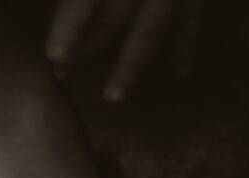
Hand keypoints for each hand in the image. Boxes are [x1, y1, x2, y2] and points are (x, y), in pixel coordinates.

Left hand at [45, 0, 206, 101]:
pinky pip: (194, 15)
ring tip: (113, 96)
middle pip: (115, 18)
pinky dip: (186, 43)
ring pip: (153, 27)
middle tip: (63, 75)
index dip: (69, 28)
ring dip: (132, 64)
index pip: (85, 0)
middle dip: (89, 49)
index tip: (54, 57)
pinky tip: (179, 72)